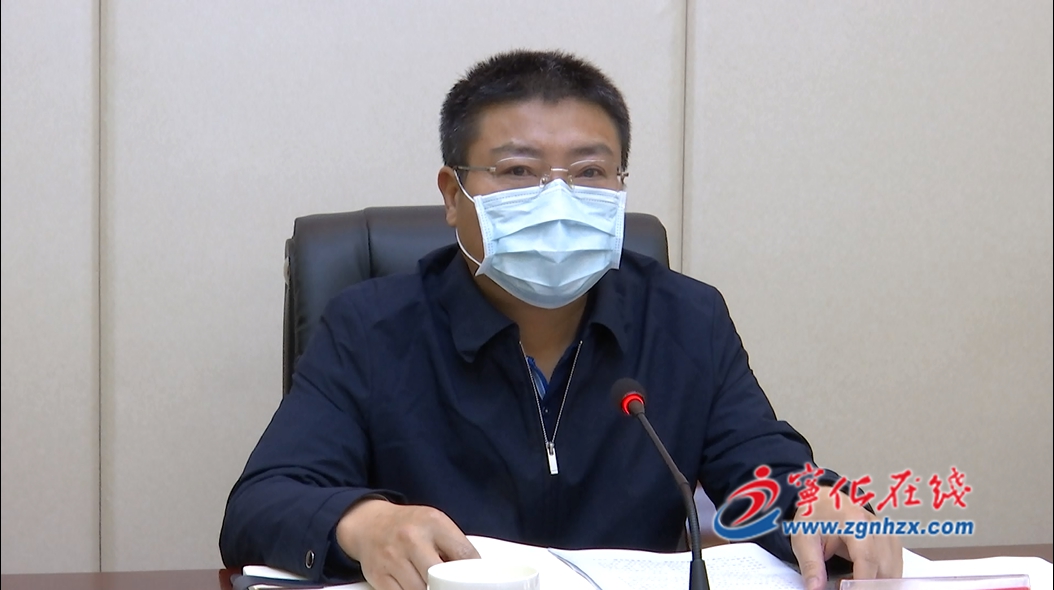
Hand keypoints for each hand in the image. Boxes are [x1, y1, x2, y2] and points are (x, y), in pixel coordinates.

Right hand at [335, 499, 479, 589]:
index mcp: (433, 522)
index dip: (472, 572)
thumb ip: (453, 544)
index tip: (474, 580)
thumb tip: (474, 572)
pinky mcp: (379, 576)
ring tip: (434, 586)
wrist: (370, 524)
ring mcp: (393, 558)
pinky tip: (418, 588)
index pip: (464, 554)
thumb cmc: (409, 526)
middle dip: (449, 585)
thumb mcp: (434, 524)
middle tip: (452, 586)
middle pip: (441, 576)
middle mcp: (412, 538)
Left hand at [790, 490, 901, 589]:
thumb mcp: (803, 539)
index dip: (863, 582)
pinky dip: (880, 577)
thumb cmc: (815, 515)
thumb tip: (816, 588)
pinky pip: (894, 566)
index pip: (867, 558)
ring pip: (893, 570)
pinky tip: (861, 577)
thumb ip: (811, 565)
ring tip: (850, 581)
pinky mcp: (890, 541)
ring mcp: (885, 533)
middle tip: (846, 588)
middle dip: (868, 584)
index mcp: (854, 521)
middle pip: (884, 567)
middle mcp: (875, 526)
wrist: (823, 501)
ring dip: (875, 582)